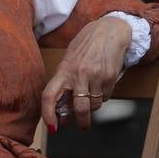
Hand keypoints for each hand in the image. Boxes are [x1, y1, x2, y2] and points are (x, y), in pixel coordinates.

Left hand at [40, 15, 134, 129]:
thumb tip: (63, 111)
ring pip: (95, 104)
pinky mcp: (111, 76)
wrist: (109, 30)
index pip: (49, 96)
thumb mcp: (70, 61)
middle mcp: (79, 74)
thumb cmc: (86, 45)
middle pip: (80, 107)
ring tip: (94, 94)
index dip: (48, 114)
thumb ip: (65, 84)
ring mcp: (96, 75)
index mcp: (64, 70)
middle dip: (82, 121)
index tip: (52, 127)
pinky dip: (104, 95)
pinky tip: (103, 83)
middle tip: (83, 126)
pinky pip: (106, 95)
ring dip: (94, 106)